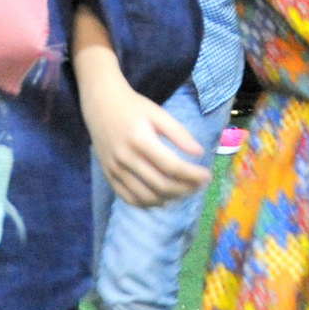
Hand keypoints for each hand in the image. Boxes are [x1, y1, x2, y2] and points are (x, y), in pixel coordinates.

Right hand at [80, 73, 210, 206]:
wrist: (101, 104)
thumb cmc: (133, 107)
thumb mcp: (158, 113)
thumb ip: (179, 133)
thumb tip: (199, 153)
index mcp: (140, 140)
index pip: (171, 166)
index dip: (192, 175)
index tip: (207, 176)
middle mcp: (126, 158)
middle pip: (160, 185)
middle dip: (185, 189)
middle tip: (199, 186)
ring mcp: (115, 170)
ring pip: (146, 197)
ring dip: (169, 199)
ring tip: (184, 193)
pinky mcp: (108, 176)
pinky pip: (129, 198)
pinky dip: (147, 204)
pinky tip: (162, 199)